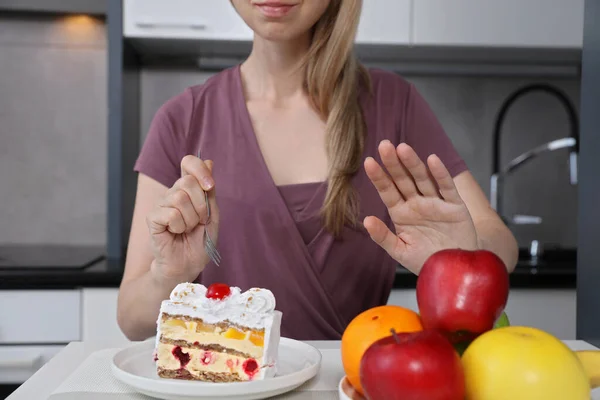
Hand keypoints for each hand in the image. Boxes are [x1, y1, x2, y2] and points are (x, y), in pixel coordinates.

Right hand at [146, 155, 218, 282]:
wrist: (188, 265)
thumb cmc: (199, 241)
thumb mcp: (212, 214)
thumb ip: (209, 191)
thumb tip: (208, 162)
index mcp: (188, 189)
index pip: (188, 162)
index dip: (200, 170)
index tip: (210, 186)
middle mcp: (173, 193)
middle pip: (188, 181)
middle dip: (200, 205)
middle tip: (199, 221)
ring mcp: (162, 205)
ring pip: (179, 198)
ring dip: (191, 219)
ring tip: (188, 229)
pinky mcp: (153, 218)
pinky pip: (171, 213)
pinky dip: (179, 226)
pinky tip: (176, 233)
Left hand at [364, 140, 477, 273]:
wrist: (455, 271)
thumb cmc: (427, 261)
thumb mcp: (400, 251)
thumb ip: (383, 237)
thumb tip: (366, 220)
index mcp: (401, 213)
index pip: (387, 191)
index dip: (379, 177)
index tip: (369, 162)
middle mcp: (417, 204)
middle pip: (403, 179)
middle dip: (393, 163)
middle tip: (384, 145)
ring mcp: (435, 203)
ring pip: (422, 179)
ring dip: (413, 163)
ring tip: (402, 148)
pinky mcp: (454, 205)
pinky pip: (446, 187)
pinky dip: (440, 174)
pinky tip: (432, 160)